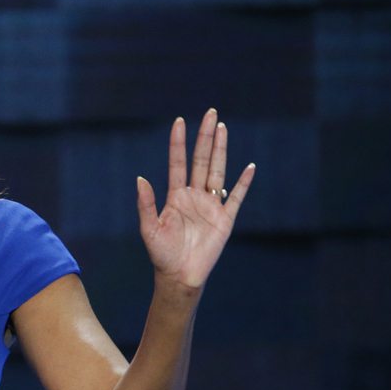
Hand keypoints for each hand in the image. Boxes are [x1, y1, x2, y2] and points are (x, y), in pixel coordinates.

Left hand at [136, 108, 254, 289]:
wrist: (180, 277)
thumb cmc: (162, 255)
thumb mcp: (149, 229)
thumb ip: (146, 204)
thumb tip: (140, 178)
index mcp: (175, 196)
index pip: (178, 163)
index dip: (178, 143)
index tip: (179, 121)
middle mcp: (194, 196)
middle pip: (202, 160)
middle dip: (205, 137)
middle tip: (211, 113)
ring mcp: (210, 206)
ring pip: (218, 171)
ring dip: (221, 150)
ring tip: (223, 128)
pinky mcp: (225, 219)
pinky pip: (236, 197)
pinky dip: (243, 183)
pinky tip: (250, 167)